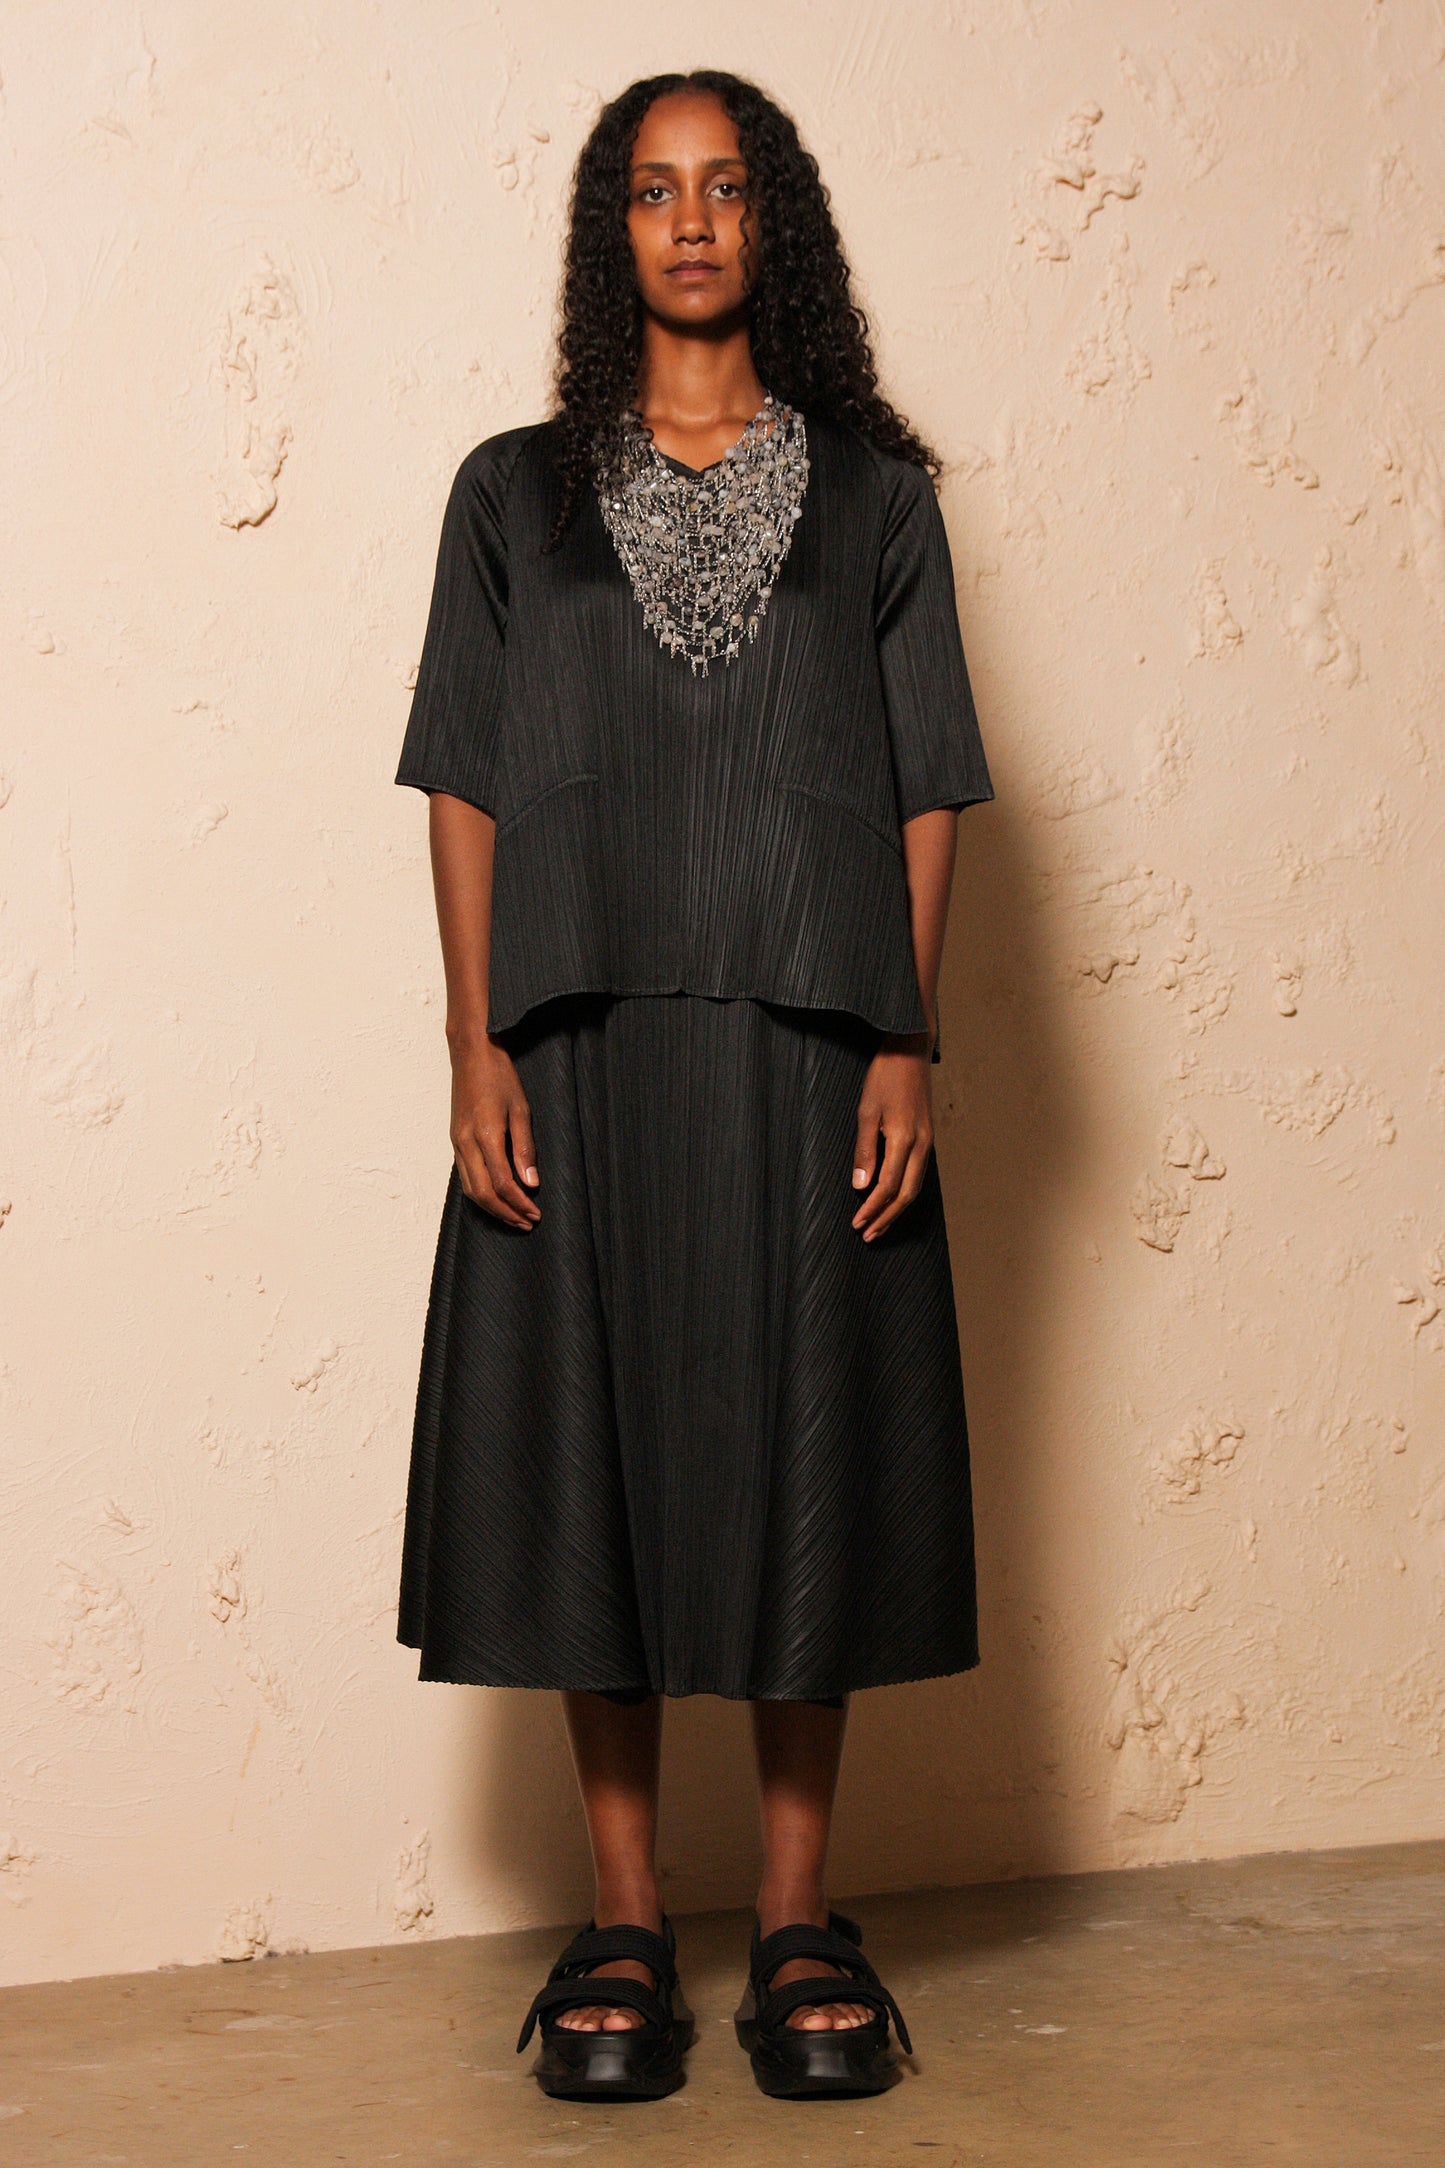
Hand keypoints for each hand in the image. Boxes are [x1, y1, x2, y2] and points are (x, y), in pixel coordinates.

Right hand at [448, 1033, 540, 1228]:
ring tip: (513, 1216)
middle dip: (505, 1213)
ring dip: (492, 1208)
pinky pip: (464, 1176)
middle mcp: (466, 1143)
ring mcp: (457, 1142)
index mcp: (485, 1135)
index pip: (502, 1183)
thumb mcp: (521, 1109)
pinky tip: (495, 1198)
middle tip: (526, 1223)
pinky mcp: (455, 1140)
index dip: (519, 1203)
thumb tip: (531, 1182)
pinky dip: (480, 1193)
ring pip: (470, 1188)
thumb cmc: (498, 1076)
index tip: (535, 1213)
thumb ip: (525, 1147)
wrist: (471, 1054)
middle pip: (483, 1193)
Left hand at [851, 1032, 933, 1241]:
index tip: (856, 1223)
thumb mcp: (866, 1111)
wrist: (910, 1050)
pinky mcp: (926, 1136)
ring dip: (897, 1209)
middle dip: (887, 1218)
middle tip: (869, 1235)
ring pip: (915, 1186)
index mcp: (904, 1138)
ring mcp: (927, 1141)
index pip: (888, 1186)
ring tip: (880, 1225)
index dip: (872, 1209)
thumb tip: (860, 1186)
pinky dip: (904, 1192)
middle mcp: (921, 1144)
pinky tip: (892, 1198)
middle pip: (907, 1194)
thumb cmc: (885, 1076)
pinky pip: (918, 1173)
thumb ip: (864, 1150)